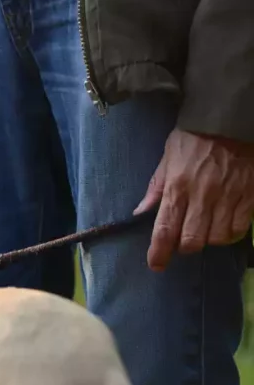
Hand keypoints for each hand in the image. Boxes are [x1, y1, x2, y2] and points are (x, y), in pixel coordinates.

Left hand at [134, 128, 253, 270]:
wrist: (231, 120)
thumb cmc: (194, 138)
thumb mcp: (167, 158)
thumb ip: (156, 187)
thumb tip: (140, 212)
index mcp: (177, 186)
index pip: (165, 228)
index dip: (159, 252)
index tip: (156, 265)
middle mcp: (202, 196)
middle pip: (191, 241)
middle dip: (184, 247)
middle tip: (182, 241)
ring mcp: (229, 197)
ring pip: (216, 238)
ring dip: (208, 240)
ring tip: (204, 230)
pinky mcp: (249, 196)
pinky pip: (240, 228)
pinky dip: (231, 233)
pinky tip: (225, 225)